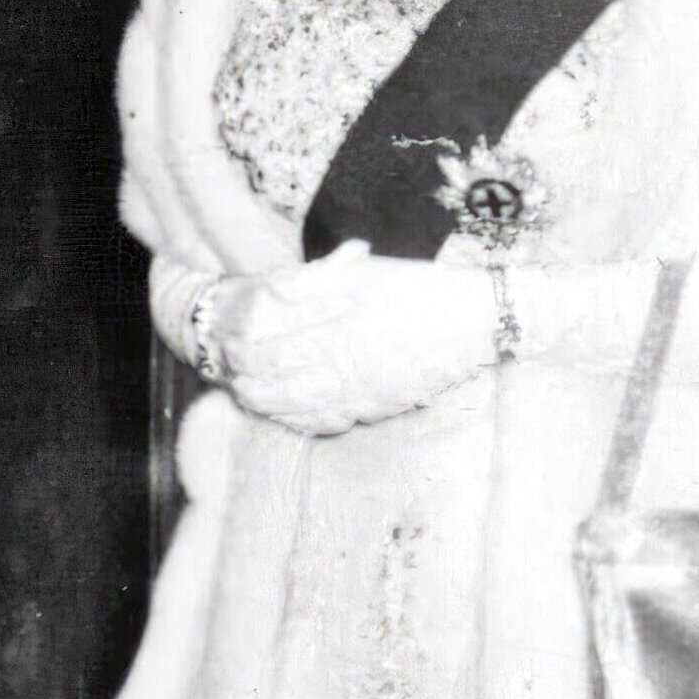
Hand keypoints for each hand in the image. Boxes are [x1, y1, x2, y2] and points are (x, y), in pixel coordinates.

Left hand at [220, 247, 495, 435]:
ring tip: (249, 394)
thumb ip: (313, 283)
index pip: (263, 350)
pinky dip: (299, 421)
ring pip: (294, 411)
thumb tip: (272, 290)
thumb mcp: (361, 274)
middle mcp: (339, 370)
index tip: (227, 341)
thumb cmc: (417, 289)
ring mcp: (358, 396)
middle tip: (231, 371)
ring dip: (265, 404)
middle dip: (245, 379)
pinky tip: (289, 413)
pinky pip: (326, 424)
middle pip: (271, 386)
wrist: (470, 321)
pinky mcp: (376, 409)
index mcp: (330, 332)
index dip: (239, 348)